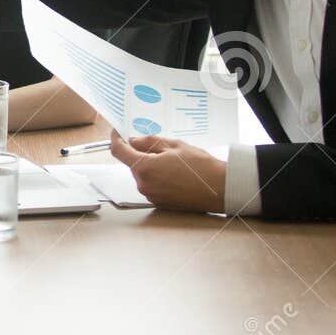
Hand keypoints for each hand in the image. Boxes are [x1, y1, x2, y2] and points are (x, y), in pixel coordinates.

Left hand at [108, 132, 226, 212]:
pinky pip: (150, 185)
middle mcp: (144, 184)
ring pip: (142, 174)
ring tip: (172, 160)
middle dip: (139, 152)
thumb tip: (133, 140)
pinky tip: (174, 173)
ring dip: (149, 165)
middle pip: (132, 163)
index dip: (115, 139)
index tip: (118, 132)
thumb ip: (149, 142)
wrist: (220, 189)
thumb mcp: (174, 146)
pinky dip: (156, 176)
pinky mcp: (159, 202)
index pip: (118, 151)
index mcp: (144, 168)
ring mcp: (151, 195)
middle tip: (158, 145)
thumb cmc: (200, 167)